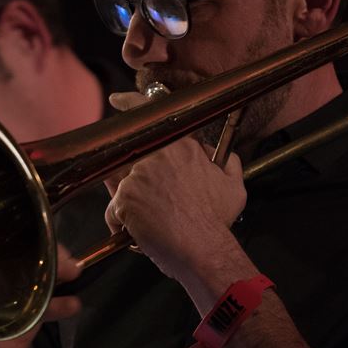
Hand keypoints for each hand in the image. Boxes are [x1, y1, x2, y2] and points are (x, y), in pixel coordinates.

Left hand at [104, 92, 247, 285]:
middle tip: (146, 199)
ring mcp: (137, 175)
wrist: (204, 248)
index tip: (117, 100)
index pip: (152, 113)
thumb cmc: (217, 221)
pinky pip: (113, 211)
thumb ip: (227, 162)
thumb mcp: (234, 186)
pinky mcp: (124, 197)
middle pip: (129, 157)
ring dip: (129, 204)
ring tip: (150, 221)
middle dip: (131, 178)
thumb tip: (222, 155)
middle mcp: (157, 154)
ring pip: (118, 186)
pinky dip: (123, 226)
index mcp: (182, 146)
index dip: (131, 103)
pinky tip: (141, 235)